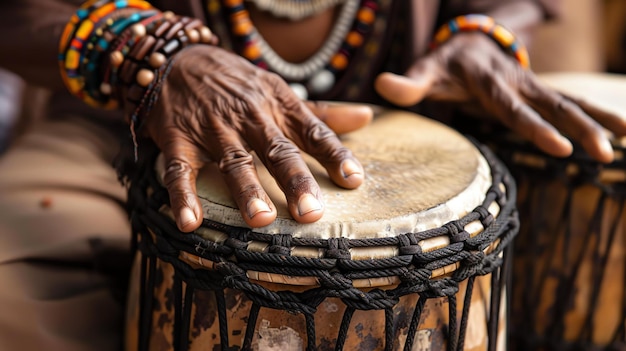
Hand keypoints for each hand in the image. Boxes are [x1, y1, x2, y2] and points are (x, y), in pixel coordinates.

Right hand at [145, 45, 368, 231]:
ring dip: (247, 190)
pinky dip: (183, 195)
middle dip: (295, 180)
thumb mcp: (278, 92)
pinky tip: (190, 222)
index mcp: (279, 106)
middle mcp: (250, 117)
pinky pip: (179, 169)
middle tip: (311, 212)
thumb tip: (366, 118)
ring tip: (261, 218)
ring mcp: (213, 129)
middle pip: (277, 150)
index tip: (354, 180)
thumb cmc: (238, 83)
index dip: (334, 155)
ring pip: (234, 161)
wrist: (178, 59)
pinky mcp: (179, 139)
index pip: (313, 132)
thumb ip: (320, 114)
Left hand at [375, 32, 625, 162]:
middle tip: (602, 153)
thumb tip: (382, 85)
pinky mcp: (540, 89)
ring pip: (570, 101)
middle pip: (552, 106)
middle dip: (580, 128)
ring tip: (625, 139)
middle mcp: (517, 83)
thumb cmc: (444, 63)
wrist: (469, 41)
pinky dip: (598, 113)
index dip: (536, 127)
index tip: (561, 147)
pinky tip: (622, 131)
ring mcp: (533, 85)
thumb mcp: (426, 70)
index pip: (514, 108)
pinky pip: (572, 100)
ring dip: (598, 119)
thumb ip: (409, 82)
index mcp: (490, 83)